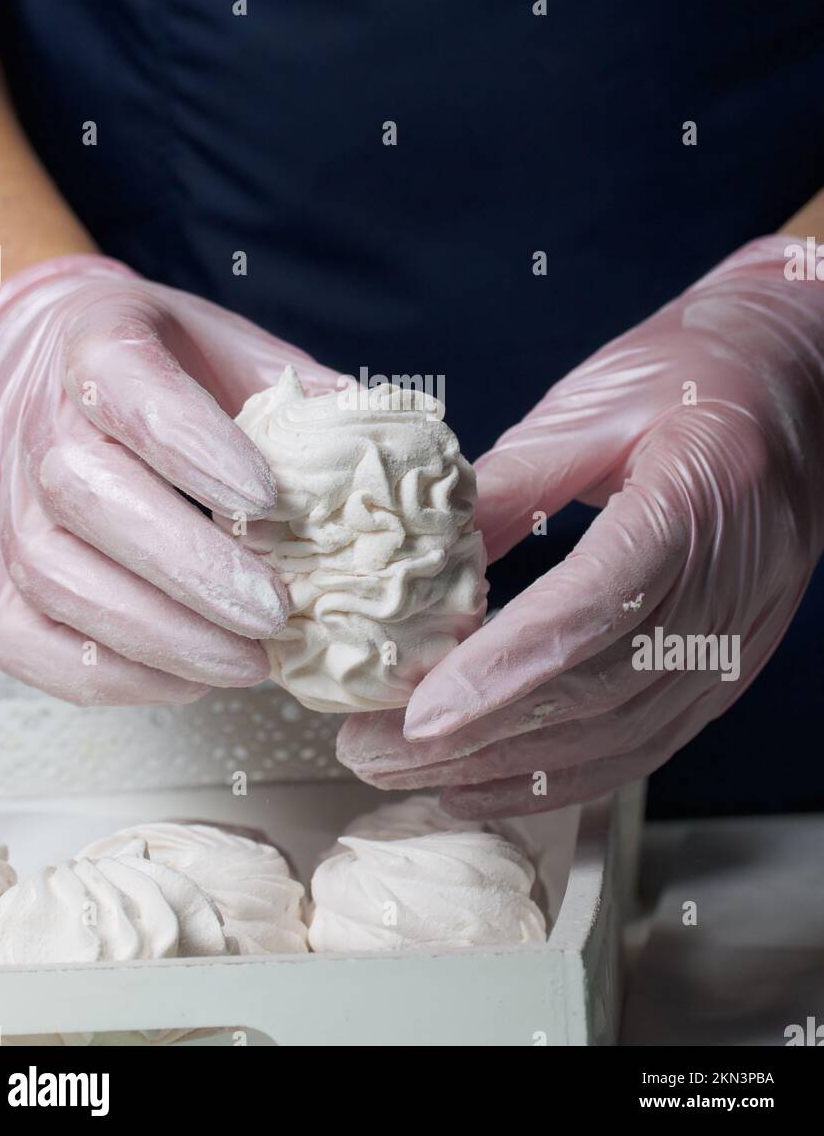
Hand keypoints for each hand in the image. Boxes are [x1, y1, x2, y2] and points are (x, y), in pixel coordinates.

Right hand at [0, 255, 337, 703]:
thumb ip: (305, 395)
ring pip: (58, 578)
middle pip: (89, 496)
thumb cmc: (158, 367)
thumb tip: (400, 449)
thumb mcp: (232, 351)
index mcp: (101, 348)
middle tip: (275, 614)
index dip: (196, 448)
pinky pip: (29, 642)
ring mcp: (7, 509)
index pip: (131, 390)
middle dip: (190, 566)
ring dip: (158, 633)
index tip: (268, 500)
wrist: (40, 372)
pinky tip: (186, 678)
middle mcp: (37, 425)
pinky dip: (109, 675)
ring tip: (247, 661)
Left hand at [338, 236, 823, 813]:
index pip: (598, 603)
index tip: (421, 714)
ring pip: (624, 733)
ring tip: (412, 776)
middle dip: (480, 735)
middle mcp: (733, 581)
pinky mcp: (729, 662)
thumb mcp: (591, 405)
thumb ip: (510, 482)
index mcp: (699, 494)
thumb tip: (422, 559)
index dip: (506, 668)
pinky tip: (497, 785)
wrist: (793, 379)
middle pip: (601, 687)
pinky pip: (650, 740)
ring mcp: (739, 633)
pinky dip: (570, 776)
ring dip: (513, 771)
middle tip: (375, 752)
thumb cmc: (691, 371)